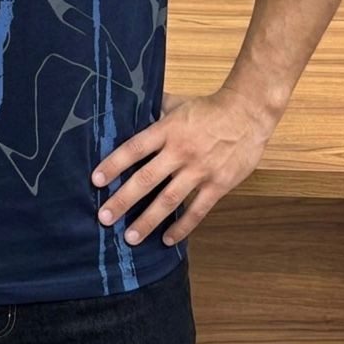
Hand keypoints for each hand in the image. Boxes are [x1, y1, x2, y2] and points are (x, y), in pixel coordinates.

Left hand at [90, 86, 277, 247]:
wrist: (247, 114)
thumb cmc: (209, 108)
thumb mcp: (177, 104)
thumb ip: (154, 110)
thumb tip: (129, 108)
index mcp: (167, 130)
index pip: (134, 149)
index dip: (114, 164)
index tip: (96, 180)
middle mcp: (180, 152)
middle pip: (146, 179)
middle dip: (123, 200)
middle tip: (104, 218)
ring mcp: (199, 170)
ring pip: (168, 200)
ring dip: (147, 220)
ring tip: (130, 237)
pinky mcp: (218, 185)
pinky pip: (197, 210)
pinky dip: (182, 226)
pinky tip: (167, 240)